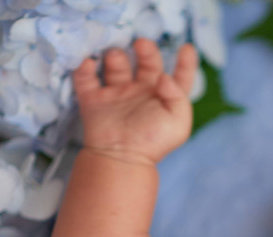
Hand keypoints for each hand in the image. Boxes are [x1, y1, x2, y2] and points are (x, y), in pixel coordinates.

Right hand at [73, 39, 197, 165]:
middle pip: (147, 63)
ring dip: (115, 55)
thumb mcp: (178, 123)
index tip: (187, 48)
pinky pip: (86, 77)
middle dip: (146, 50)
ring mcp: (117, 93)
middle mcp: (142, 92)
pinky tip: (89, 62)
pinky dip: (84, 66)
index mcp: (165, 98)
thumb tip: (164, 76)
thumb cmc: (154, 141)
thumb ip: (178, 96)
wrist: (121, 156)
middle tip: (141, 44)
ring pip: (116, 64)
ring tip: (115, 57)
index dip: (186, 63)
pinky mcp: (94, 98)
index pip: (179, 77)